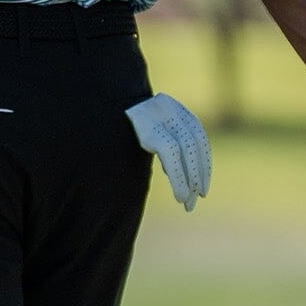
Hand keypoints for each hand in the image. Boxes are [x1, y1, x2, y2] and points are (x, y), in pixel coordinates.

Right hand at [126, 94, 212, 210]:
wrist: (101, 102)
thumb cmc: (120, 120)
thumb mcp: (147, 127)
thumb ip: (162, 141)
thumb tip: (169, 168)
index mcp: (177, 112)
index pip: (199, 141)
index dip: (203, 166)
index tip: (202, 189)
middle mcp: (174, 111)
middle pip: (196, 146)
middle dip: (199, 176)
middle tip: (196, 201)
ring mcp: (162, 117)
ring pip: (187, 150)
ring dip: (190, 180)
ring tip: (187, 203)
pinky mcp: (151, 128)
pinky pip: (172, 154)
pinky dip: (179, 177)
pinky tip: (180, 195)